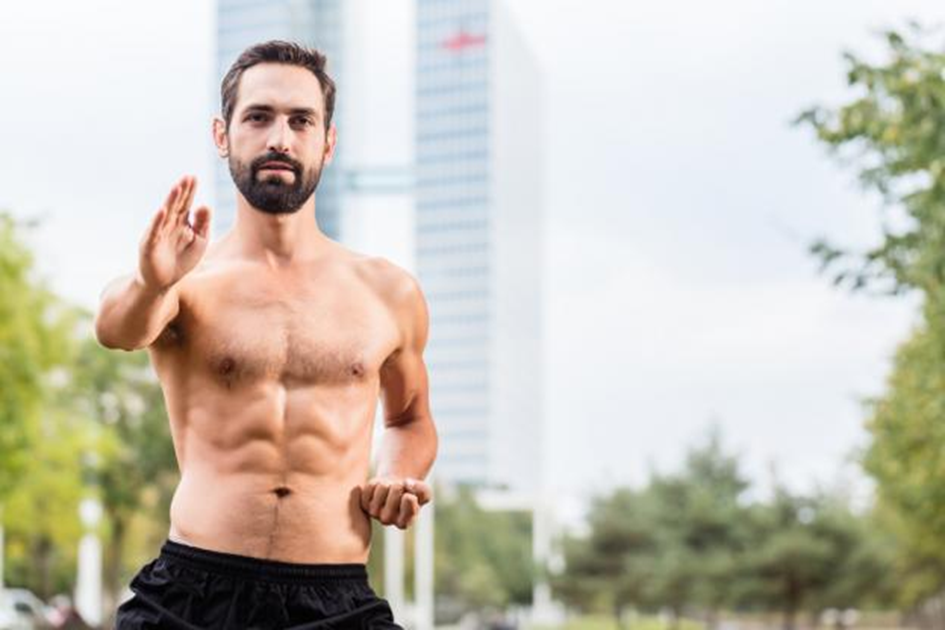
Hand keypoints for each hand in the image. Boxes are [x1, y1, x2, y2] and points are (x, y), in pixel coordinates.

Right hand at [138, 175, 210, 290]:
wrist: (163, 282)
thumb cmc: (181, 260)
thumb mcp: (199, 241)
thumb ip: (203, 224)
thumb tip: (205, 205)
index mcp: (181, 223)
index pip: (186, 203)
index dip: (190, 191)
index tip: (194, 177)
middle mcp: (169, 225)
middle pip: (176, 205)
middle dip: (182, 192)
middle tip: (187, 177)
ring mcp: (158, 233)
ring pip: (166, 215)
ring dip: (171, 201)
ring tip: (177, 188)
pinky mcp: (150, 245)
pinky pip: (154, 231)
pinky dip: (158, 221)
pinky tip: (162, 211)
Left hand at [359, 476, 431, 529]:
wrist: (396, 490)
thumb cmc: (412, 493)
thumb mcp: (424, 492)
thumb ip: (422, 490)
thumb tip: (407, 484)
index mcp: (404, 522)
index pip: (408, 500)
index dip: (411, 492)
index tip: (411, 497)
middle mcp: (387, 521)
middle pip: (395, 491)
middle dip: (399, 485)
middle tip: (399, 491)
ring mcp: (374, 512)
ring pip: (382, 488)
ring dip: (388, 483)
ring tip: (390, 490)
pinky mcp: (364, 503)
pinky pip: (370, 486)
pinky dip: (377, 482)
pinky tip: (380, 490)